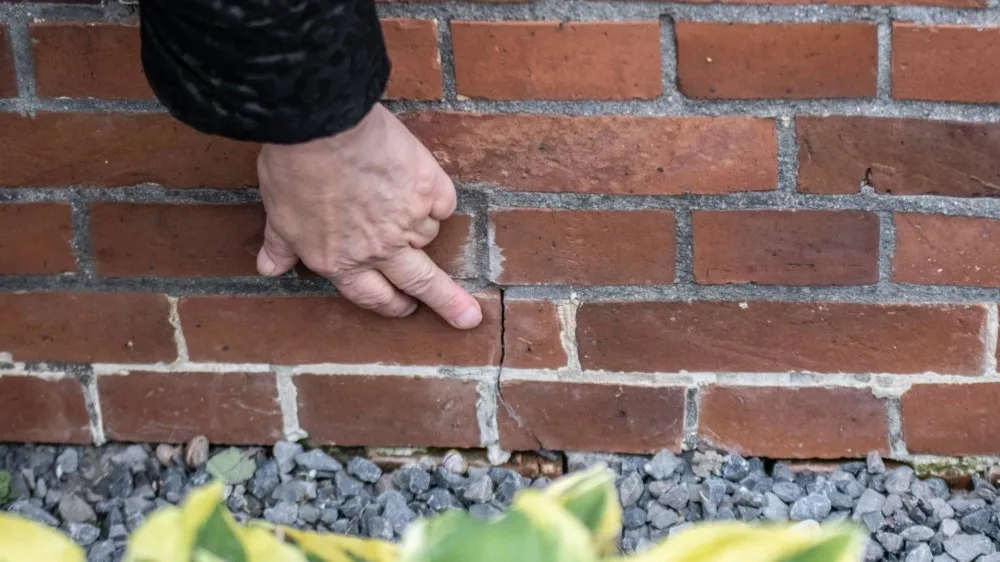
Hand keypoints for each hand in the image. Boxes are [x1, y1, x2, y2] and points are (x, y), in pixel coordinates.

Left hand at [255, 103, 482, 329]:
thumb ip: (281, 246)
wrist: (321, 128)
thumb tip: (269, 269)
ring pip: (428, 234)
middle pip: (422, 283)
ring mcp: (409, 220)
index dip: (391, 305)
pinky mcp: (429, 189)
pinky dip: (436, 196)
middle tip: (467, 316)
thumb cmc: (293, 170)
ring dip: (421, 226)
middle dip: (447, 303)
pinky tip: (420, 182)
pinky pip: (443, 202)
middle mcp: (379, 249)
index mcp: (341, 262)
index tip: (405, 309)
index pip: (373, 296)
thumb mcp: (279, 215)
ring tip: (402, 198)